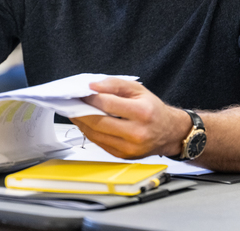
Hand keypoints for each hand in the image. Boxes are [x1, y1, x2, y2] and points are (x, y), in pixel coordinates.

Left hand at [70, 78, 189, 158]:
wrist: (169, 133)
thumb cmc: (153, 110)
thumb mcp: (138, 89)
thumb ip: (114, 84)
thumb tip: (92, 86)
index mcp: (142, 113)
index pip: (107, 104)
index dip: (90, 98)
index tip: (80, 93)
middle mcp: (137, 133)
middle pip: (98, 122)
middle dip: (80, 111)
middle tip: (70, 103)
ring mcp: (130, 148)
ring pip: (95, 135)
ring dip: (81, 123)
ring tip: (74, 112)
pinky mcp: (123, 155)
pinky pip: (99, 143)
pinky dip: (89, 132)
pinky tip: (85, 123)